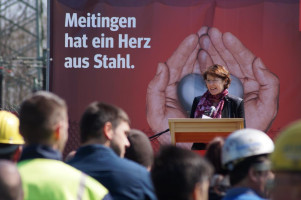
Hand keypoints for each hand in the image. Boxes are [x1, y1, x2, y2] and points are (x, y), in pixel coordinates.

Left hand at [146, 28, 207, 145]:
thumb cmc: (168, 134)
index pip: (173, 65)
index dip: (182, 51)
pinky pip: (209, 79)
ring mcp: (192, 91)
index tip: (192, 38)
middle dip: (195, 47)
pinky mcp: (204, 96)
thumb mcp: (156, 115)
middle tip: (205, 33)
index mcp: (166, 89)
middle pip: (187, 63)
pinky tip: (218, 58)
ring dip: (205, 53)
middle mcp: (178, 87)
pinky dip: (213, 67)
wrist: (184, 149)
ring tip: (212, 40)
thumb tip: (161, 66)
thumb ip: (154, 91)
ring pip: (198, 68)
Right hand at [198, 27, 278, 131]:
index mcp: (252, 82)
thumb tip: (258, 61)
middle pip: (228, 59)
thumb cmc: (254, 127)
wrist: (235, 142)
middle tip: (210, 32)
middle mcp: (237, 82)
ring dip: (209, 50)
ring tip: (202, 38)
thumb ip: (269, 83)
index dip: (235, 47)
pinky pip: (207, 76)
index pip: (244, 60)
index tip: (226, 36)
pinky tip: (199, 54)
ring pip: (216, 65)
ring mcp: (223, 86)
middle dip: (219, 44)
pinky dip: (202, 65)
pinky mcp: (211, 93)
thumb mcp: (268, 107)